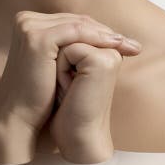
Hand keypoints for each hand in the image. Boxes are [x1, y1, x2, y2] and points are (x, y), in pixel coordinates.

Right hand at [0, 11, 141, 134]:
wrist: (20, 119)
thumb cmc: (39, 97)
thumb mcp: (56, 66)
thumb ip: (70, 48)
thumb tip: (102, 38)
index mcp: (29, 24)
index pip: (72, 22)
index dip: (99, 32)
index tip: (125, 43)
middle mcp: (26, 20)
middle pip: (76, 21)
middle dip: (106, 32)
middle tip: (132, 44)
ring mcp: (29, 26)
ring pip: (78, 25)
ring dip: (106, 35)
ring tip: (128, 46)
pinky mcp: (37, 38)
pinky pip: (75, 32)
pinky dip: (98, 38)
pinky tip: (116, 46)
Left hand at [49, 39, 139, 162]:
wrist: (74, 136)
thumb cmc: (65, 106)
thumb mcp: (66, 71)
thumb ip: (68, 48)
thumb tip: (53, 29)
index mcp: (106, 53)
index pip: (74, 33)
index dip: (60, 55)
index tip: (65, 83)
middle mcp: (111, 51)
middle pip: (71, 33)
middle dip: (60, 57)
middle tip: (67, 88)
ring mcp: (109, 54)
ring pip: (69, 39)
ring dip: (60, 63)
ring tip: (67, 89)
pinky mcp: (101, 61)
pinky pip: (69, 50)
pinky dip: (61, 70)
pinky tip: (68, 90)